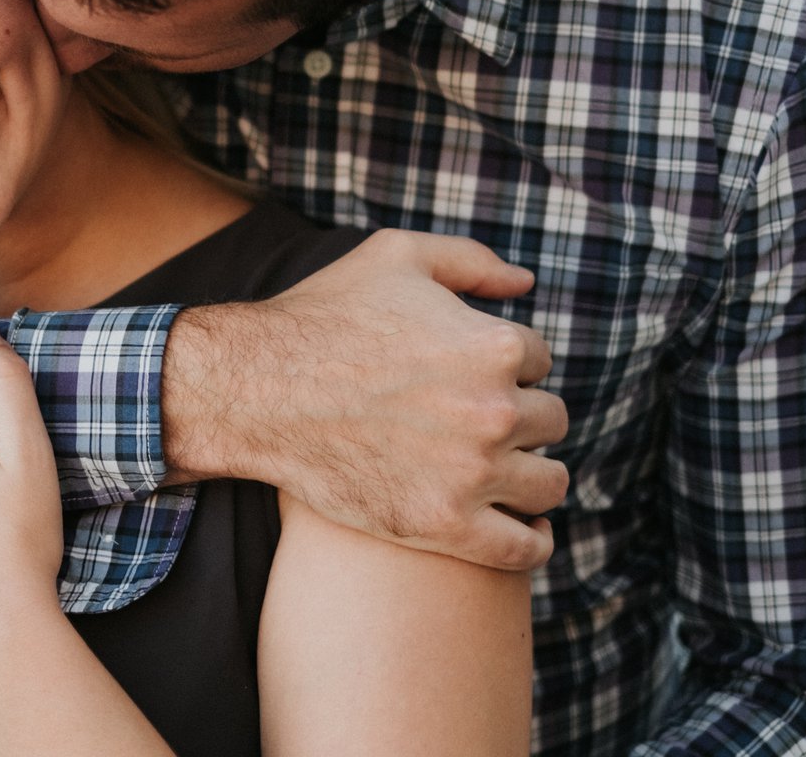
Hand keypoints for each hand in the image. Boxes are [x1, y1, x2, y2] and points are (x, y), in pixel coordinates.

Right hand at [162, 229, 567, 570]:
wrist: (256, 391)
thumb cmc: (322, 316)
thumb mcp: (394, 256)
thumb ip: (470, 260)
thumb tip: (526, 280)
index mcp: (493, 346)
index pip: (540, 361)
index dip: (506, 364)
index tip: (470, 374)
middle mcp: (494, 411)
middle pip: (550, 421)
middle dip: (520, 415)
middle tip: (476, 419)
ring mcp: (471, 475)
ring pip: (547, 483)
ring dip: (530, 473)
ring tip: (502, 469)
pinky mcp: (443, 526)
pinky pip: (522, 548)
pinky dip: (533, 541)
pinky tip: (524, 527)